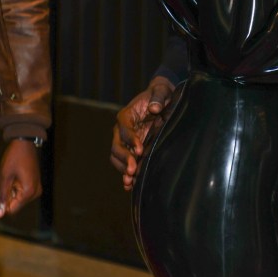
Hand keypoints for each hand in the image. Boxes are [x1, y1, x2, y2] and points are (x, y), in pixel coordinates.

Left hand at [0, 139, 41, 217]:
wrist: (25, 143)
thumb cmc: (14, 158)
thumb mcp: (4, 177)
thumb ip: (2, 197)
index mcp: (29, 192)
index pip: (11, 210)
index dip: (1, 204)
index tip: (0, 190)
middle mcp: (35, 192)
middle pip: (15, 205)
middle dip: (6, 197)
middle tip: (5, 182)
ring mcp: (36, 188)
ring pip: (18, 199)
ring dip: (10, 192)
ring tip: (10, 179)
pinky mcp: (35, 184)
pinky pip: (22, 194)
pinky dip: (14, 189)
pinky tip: (13, 178)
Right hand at [110, 76, 174, 190]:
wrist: (160, 100)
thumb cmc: (159, 94)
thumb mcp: (160, 92)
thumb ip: (158, 98)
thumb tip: (155, 108)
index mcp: (126, 115)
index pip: (124, 129)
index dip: (131, 139)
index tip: (140, 149)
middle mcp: (121, 129)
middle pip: (116, 145)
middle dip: (124, 158)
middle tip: (133, 170)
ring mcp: (124, 140)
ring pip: (117, 156)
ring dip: (122, 169)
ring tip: (130, 181)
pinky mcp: (130, 149)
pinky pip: (123, 162)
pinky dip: (125, 173)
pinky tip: (129, 185)